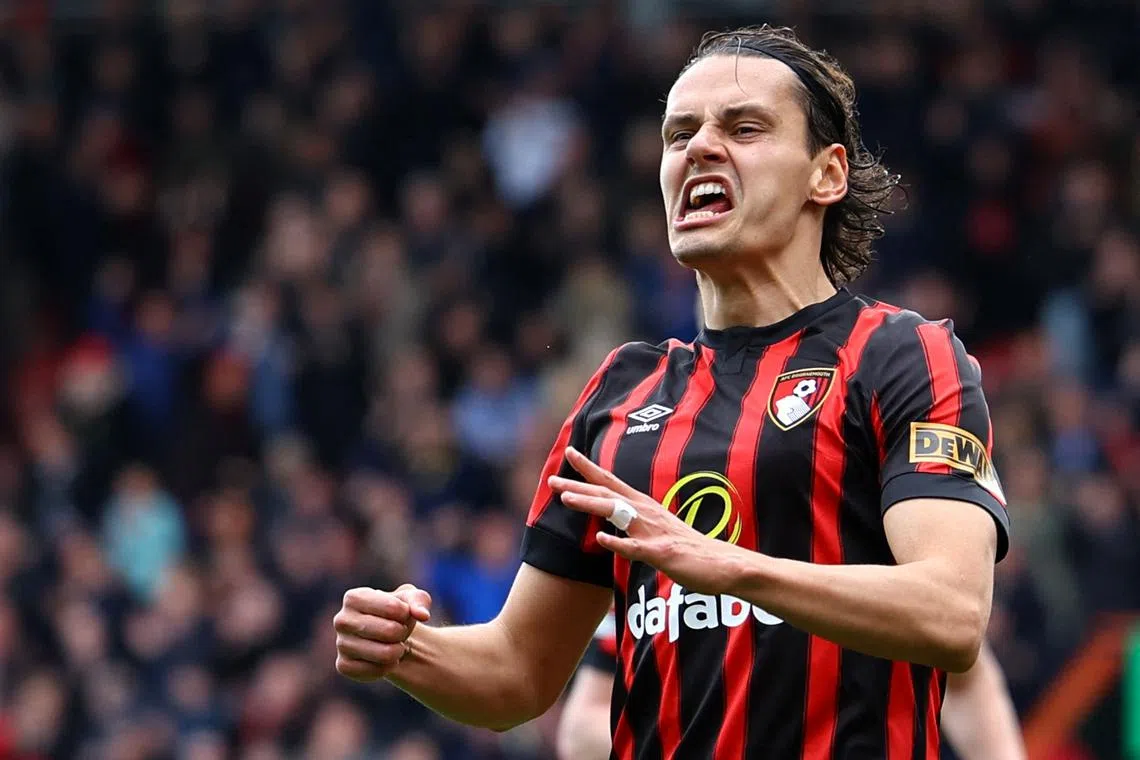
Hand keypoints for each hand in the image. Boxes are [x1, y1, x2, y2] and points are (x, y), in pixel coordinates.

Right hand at [334, 583, 431, 681]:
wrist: (388, 637)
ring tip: (396, 646)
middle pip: (389, 631)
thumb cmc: (398, 613)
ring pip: (383, 654)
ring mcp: (340, 644)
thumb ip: (420, 601)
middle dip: (403, 633)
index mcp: (354, 597)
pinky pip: (373, 671)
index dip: (406, 613)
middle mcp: (341, 620)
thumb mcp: (412, 599)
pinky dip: (387, 667)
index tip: (403, 613)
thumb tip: (423, 615)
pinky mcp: (343, 665)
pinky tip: (386, 660)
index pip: (393, 608)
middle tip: (400, 632)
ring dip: (397, 651)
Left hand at [549, 446, 741, 594]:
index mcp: (646, 507)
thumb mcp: (659, 530)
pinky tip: (600, 539)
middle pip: (608, 495)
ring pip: (618, 514)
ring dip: (592, 504)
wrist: (724, 565)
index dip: (589, 469)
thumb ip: (636, 524)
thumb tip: (612, 525)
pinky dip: (618, 543)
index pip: (612, 483)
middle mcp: (647, 514)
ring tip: (566, 499)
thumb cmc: (690, 550)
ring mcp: (654, 533)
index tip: (569, 453)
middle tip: (551, 479)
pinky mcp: (662, 554)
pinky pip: (636, 548)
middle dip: (579, 485)